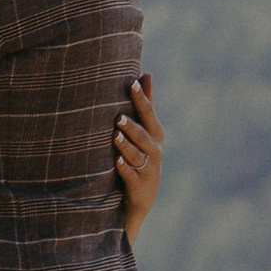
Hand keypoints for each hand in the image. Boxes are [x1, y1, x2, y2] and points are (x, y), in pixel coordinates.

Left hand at [114, 71, 163, 239]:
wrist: (141, 197)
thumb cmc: (140, 156)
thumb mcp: (144, 131)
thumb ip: (145, 104)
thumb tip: (145, 73)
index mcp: (155, 135)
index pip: (149, 114)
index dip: (142, 99)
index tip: (132, 83)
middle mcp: (154, 150)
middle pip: (145, 135)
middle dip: (133, 125)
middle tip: (118, 116)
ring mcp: (148, 169)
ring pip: (137, 155)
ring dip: (126, 146)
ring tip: (115, 135)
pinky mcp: (141, 186)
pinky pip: (132, 176)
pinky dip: (124, 169)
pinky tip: (116, 162)